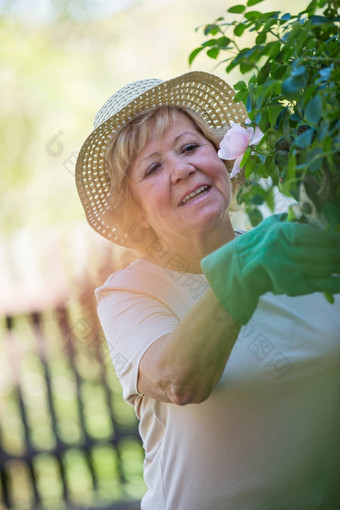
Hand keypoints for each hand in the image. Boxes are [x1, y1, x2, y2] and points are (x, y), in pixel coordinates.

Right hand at [201, 214, 339, 324]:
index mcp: (281, 233)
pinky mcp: (291, 285)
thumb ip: (281, 220)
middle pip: (322, 252)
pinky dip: (333, 284)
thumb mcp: (264, 229)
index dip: (333, 240)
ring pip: (322, 267)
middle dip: (337, 254)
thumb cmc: (249, 249)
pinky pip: (318, 284)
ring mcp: (289, 268)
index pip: (315, 235)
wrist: (233, 273)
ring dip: (337, 266)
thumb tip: (299, 211)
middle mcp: (286, 249)